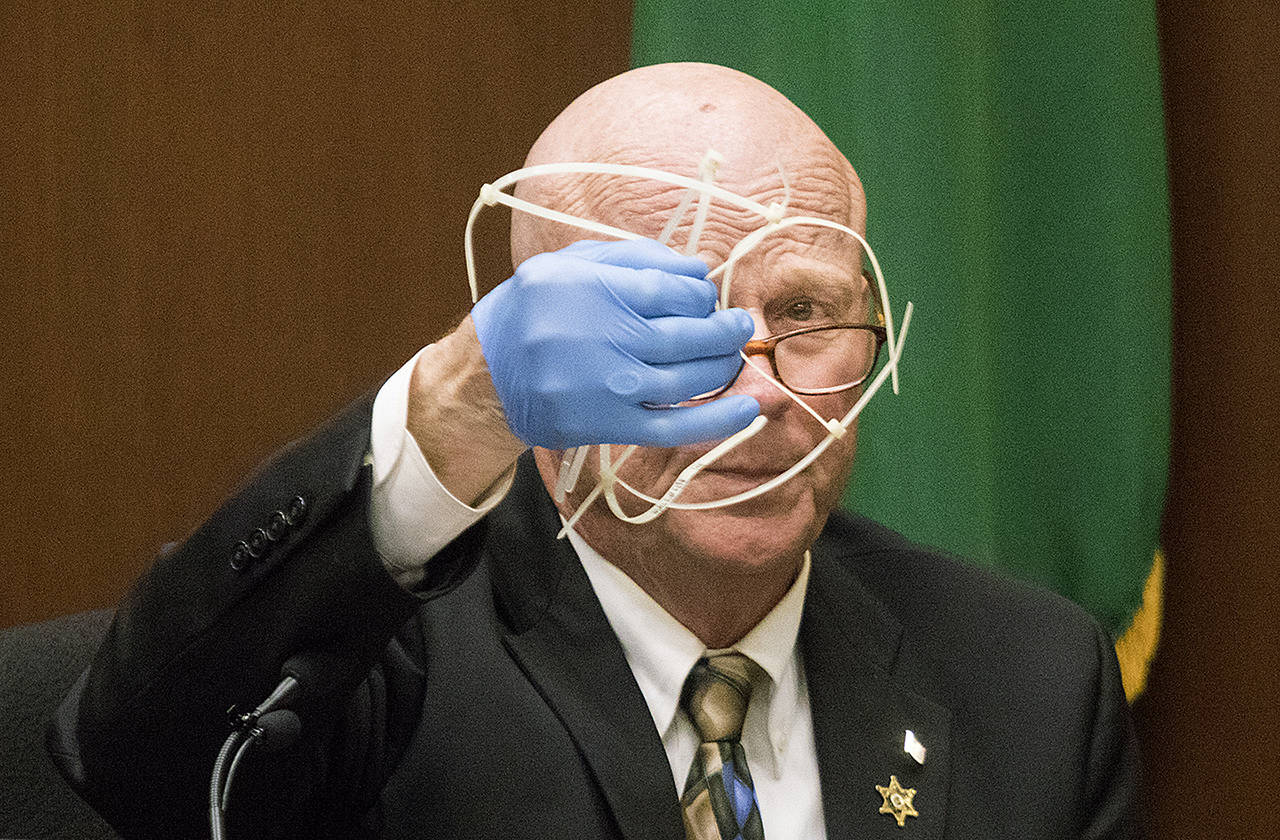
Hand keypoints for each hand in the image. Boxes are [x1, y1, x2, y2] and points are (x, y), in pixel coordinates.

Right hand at [470, 238, 758, 448]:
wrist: (489, 374)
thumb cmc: (535, 311)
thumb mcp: (570, 263)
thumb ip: (634, 257)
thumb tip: (699, 269)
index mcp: (595, 289)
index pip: (676, 291)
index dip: (702, 294)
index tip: (705, 296)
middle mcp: (605, 337)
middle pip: (692, 334)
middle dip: (726, 329)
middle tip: (738, 325)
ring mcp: (611, 386)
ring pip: (691, 377)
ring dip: (725, 365)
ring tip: (732, 355)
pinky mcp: (611, 424)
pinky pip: (676, 427)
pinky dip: (718, 420)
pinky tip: (748, 409)